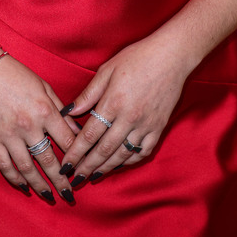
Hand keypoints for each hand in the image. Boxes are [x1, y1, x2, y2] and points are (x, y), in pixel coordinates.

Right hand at [0, 54, 78, 203]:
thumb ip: (61, 109)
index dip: (76, 157)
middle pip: (49, 161)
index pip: (67, 141)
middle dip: (61, 181)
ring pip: (28, 169)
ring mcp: (9, 135)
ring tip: (50, 197)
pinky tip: (24, 187)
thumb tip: (77, 130)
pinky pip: (5, 165)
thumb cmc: (17, 74)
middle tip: (69, 195)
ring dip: (40, 186)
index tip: (82, 169)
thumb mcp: (44, 87)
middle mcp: (29, 126)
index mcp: (45, 110)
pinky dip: (15, 179)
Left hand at [59, 32, 191, 185]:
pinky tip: (119, 164)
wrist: (171, 57)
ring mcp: (145, 125)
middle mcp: (129, 118)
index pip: (89, 134)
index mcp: (113, 102)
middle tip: (75, 179)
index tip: (65, 165)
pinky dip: (129, 161)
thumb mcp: (108, 69)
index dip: (76, 152)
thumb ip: (89, 94)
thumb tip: (69, 111)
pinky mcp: (158, 128)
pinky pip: (142, 152)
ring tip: (93, 177)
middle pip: (104, 150)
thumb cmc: (137, 58)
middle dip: (87, 167)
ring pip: (122, 155)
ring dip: (106, 168)